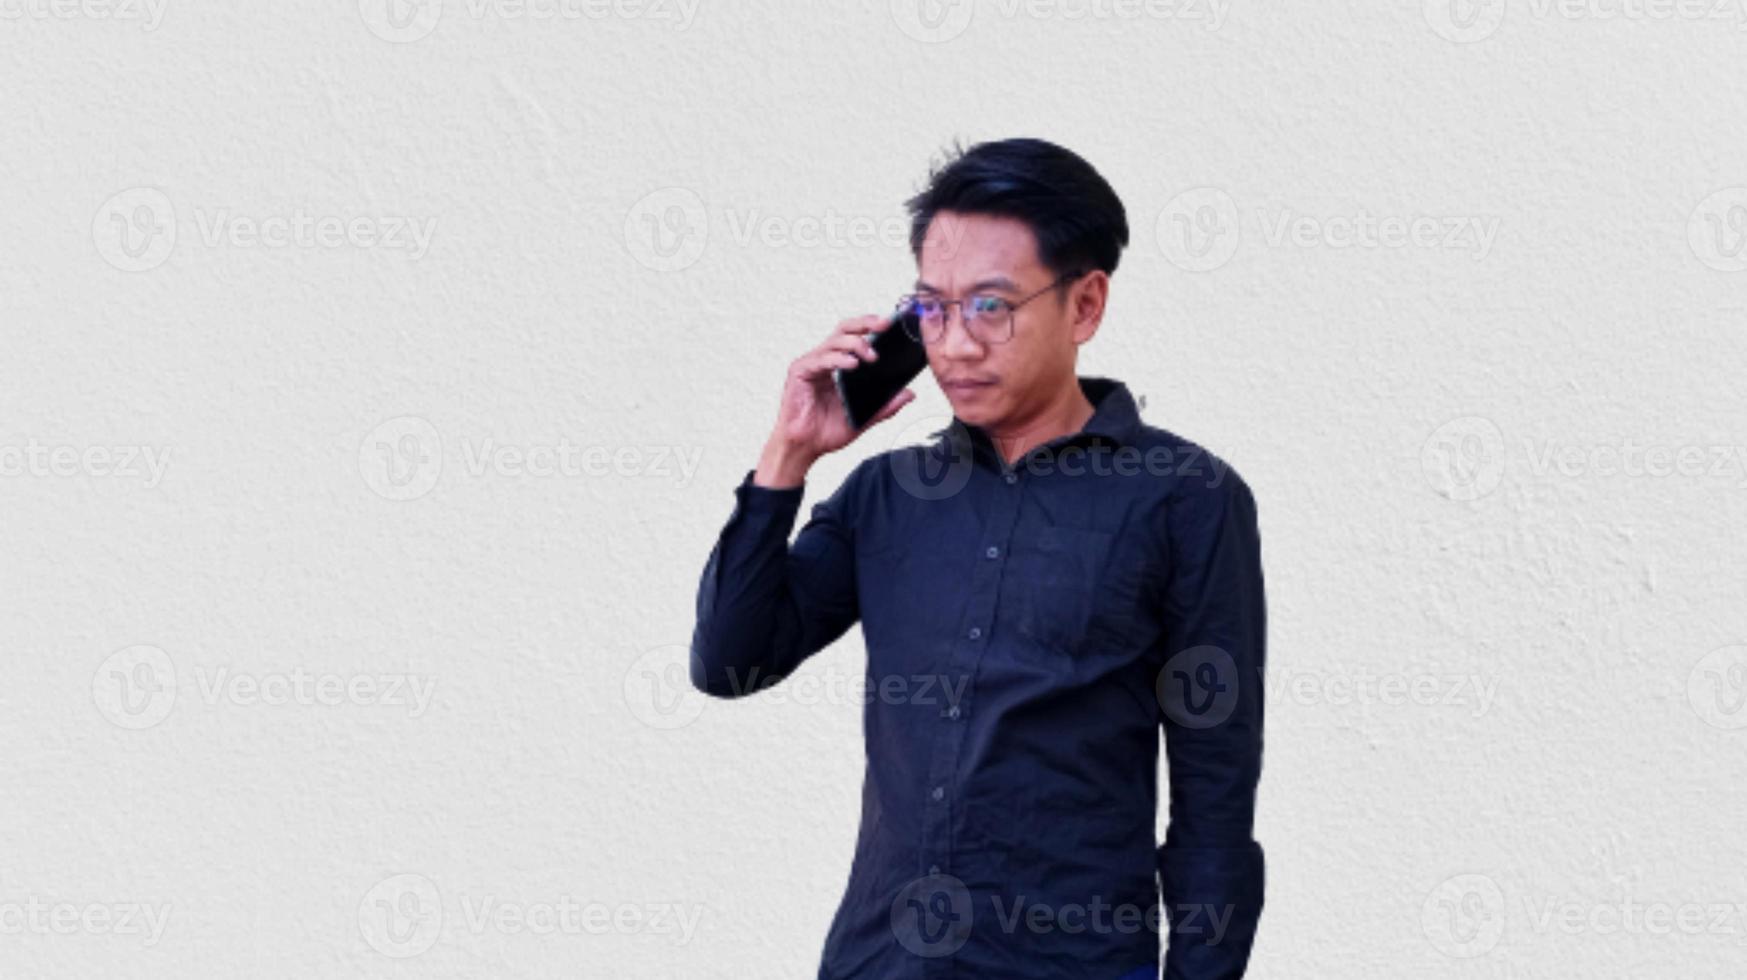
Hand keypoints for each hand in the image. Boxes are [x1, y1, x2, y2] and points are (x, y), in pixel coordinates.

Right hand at [758, 314, 917, 483]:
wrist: (805, 448)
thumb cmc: (826, 431)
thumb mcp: (864, 417)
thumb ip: (885, 405)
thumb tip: (910, 394)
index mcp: (838, 366)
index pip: (855, 337)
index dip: (871, 327)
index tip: (892, 324)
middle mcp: (824, 360)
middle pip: (844, 330)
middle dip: (866, 323)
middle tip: (885, 325)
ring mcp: (811, 364)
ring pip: (835, 341)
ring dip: (856, 344)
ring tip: (872, 356)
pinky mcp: (799, 372)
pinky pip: (821, 359)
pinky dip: (838, 359)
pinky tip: (852, 364)